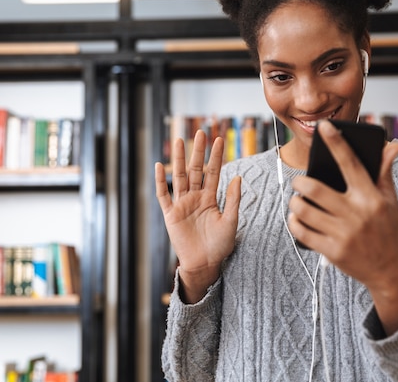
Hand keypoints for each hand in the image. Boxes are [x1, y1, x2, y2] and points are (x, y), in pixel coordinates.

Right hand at [155, 129, 240, 303]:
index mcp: (210, 198)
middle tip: (200, 132)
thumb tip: (237, 177)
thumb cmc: (219, 246)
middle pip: (195, 169)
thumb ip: (233, 199)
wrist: (204, 264)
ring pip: (180, 177)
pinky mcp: (171, 214)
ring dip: (180, 159)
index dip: (216, 156)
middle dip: (197, 151)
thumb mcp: (231, 221)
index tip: (219, 140)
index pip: (213, 172)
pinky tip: (160, 166)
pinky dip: (161, 181)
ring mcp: (182, 204)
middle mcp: (195, 198)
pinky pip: (164, 195)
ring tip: (180, 140)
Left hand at [287, 120, 397, 334]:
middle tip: (299, 183)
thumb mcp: (390, 200)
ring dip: (295, 203)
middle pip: (314, 189)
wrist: (390, 270)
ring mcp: (343, 234)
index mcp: (370, 197)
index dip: (336, 143)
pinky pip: (302, 232)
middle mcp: (356, 214)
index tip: (324, 127)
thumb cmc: (388, 230)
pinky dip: (294, 222)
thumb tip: (391, 145)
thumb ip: (384, 172)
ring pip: (303, 210)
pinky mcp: (332, 251)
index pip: (350, 163)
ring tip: (297, 201)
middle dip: (299, 183)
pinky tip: (297, 218)